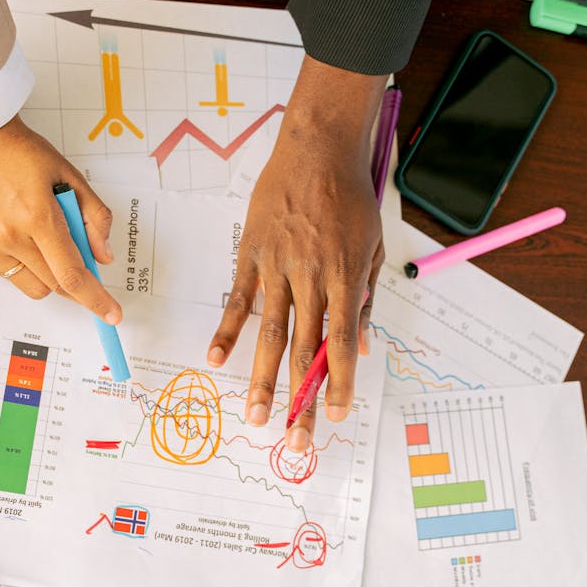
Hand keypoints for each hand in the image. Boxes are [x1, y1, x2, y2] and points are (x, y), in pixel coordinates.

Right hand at [0, 116, 121, 324]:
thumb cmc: (21, 153)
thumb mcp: (69, 176)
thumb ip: (94, 217)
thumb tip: (103, 256)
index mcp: (38, 216)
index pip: (71, 274)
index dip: (95, 299)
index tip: (111, 314)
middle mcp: (10, 236)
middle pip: (55, 285)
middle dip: (75, 284)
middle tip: (80, 262)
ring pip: (31, 285)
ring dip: (47, 274)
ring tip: (41, 238)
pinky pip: (8, 275)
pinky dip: (23, 265)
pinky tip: (18, 234)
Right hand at [207, 56, 385, 451]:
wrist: (317, 149)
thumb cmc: (349, 198)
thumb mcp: (371, 247)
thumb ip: (364, 298)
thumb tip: (361, 346)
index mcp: (344, 277)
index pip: (341, 342)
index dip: (337, 382)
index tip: (334, 415)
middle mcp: (310, 277)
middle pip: (305, 348)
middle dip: (299, 396)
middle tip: (295, 437)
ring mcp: (277, 267)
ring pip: (270, 332)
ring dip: (261, 377)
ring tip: (255, 414)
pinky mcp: (252, 254)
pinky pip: (237, 299)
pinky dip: (227, 330)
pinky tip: (216, 360)